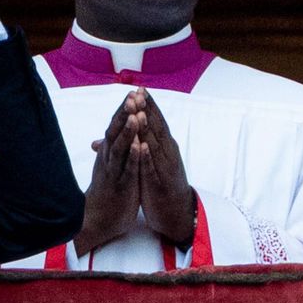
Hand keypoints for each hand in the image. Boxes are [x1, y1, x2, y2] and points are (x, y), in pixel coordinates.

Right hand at [72, 92, 142, 254]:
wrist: (98, 219)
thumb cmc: (108, 188)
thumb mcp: (111, 163)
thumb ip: (112, 146)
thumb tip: (111, 129)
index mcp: (109, 152)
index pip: (116, 126)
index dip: (125, 108)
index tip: (135, 90)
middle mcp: (109, 159)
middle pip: (115, 132)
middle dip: (125, 113)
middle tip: (133, 95)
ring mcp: (114, 172)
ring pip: (120, 149)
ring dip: (127, 132)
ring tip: (135, 115)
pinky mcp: (120, 186)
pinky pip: (127, 170)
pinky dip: (133, 157)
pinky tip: (139, 146)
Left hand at [132, 92, 194, 248]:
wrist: (177, 213)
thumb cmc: (161, 185)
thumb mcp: (150, 162)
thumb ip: (141, 145)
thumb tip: (126, 131)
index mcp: (164, 147)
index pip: (156, 122)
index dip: (147, 106)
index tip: (139, 89)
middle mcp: (167, 153)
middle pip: (157, 128)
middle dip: (147, 110)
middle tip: (139, 93)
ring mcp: (164, 168)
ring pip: (155, 145)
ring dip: (147, 129)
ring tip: (139, 113)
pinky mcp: (159, 184)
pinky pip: (153, 168)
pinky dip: (148, 157)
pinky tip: (143, 146)